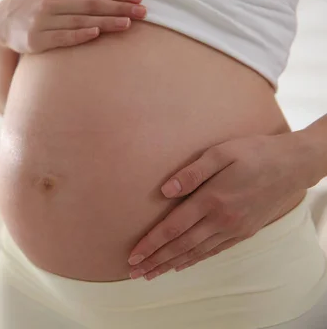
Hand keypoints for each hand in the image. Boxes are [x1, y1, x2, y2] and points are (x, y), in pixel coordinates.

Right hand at [0, 0, 146, 53]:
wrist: (3, 23)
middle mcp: (50, 1)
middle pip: (91, 5)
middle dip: (119, 8)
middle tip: (143, 13)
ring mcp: (43, 21)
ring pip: (80, 21)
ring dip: (106, 23)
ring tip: (128, 24)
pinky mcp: (37, 40)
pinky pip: (62, 37)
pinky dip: (79, 35)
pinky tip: (96, 34)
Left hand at [127, 132, 317, 280]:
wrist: (293, 165)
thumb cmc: (254, 152)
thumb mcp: (221, 153)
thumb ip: (191, 172)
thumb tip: (165, 191)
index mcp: (212, 200)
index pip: (173, 228)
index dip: (151, 244)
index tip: (133, 256)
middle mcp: (222, 220)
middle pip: (181, 246)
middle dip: (155, 261)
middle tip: (134, 272)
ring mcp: (234, 229)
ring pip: (196, 253)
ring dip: (171, 265)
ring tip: (152, 274)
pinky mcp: (244, 232)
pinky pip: (214, 251)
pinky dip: (195, 260)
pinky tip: (181, 265)